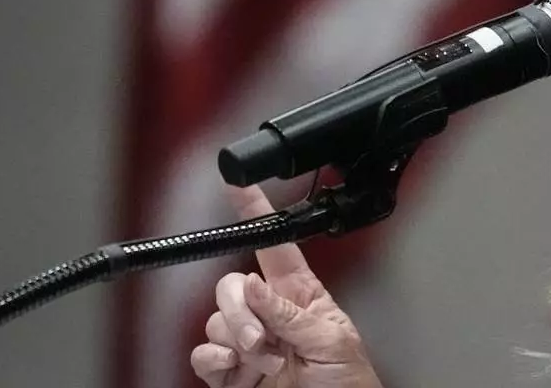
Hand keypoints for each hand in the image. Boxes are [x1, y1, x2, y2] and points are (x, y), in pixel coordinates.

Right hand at [190, 185, 383, 387]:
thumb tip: (252, 285)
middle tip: (261, 341)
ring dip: (237, 341)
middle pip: (230, 285)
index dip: (254, 212)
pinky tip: (233, 369)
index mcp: (300, 294)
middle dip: (240, 311)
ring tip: (266, 364)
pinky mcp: (230, 373)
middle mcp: (269, 313)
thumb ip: (289, 312)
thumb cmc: (348, 384)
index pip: (273, 245)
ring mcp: (248, 343)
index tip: (235, 183)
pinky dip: (212, 360)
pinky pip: (202, 355)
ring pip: (215, 320)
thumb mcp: (331, 340)